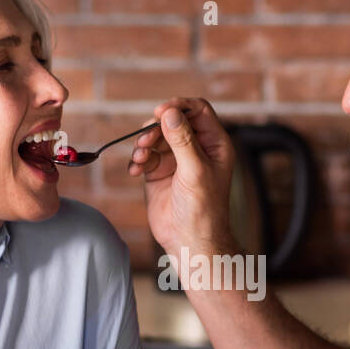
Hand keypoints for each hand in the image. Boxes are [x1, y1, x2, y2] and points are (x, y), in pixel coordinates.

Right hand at [127, 97, 236, 255]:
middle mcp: (196, 149)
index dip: (179, 107)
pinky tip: (135, 170)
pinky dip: (137, 159)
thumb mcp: (195, 171)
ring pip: (156, 137)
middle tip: (145, 141)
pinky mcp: (159, 173)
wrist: (189, 241)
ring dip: (144, 144)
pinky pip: (144, 156)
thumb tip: (170, 113)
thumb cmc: (203, 210)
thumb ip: (182, 140)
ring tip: (140, 158)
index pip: (198, 111)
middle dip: (156, 128)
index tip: (160, 112)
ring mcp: (176, 160)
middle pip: (172, 122)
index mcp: (214, 144)